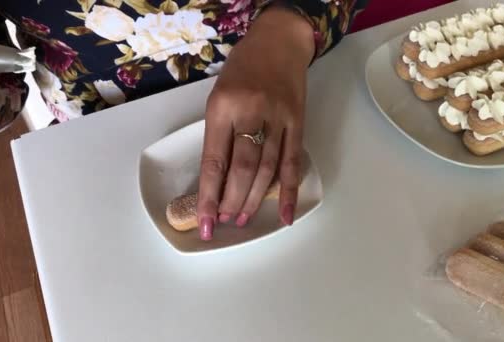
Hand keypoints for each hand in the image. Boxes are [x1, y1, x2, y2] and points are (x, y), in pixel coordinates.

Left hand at [197, 6, 314, 239]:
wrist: (279, 42)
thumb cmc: (242, 68)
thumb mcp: (218, 94)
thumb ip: (219, 133)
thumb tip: (219, 177)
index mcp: (222, 107)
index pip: (214, 161)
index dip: (209, 196)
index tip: (206, 221)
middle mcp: (250, 114)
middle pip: (242, 169)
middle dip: (232, 201)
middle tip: (226, 221)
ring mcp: (278, 119)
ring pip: (266, 169)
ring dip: (255, 199)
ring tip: (244, 218)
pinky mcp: (298, 123)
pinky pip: (293, 162)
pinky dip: (290, 190)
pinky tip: (286, 213)